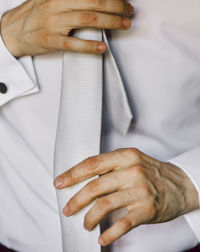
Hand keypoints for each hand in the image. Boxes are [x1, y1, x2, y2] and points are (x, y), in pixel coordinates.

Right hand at [0, 0, 132, 57]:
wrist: (14, 29)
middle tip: (129, 10)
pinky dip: (91, 46)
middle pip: (96, 1)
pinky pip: (75, 44)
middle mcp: (58, 2)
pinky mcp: (52, 40)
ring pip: (90, 20)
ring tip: (124, 24)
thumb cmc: (37, 11)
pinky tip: (103, 47)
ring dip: (112, 22)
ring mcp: (54, 22)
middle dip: (118, 5)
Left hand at [53, 148, 198, 245]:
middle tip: (68, 209)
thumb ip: (111, 165)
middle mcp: (132, 172)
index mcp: (126, 156)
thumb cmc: (151, 171)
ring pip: (104, 205)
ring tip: (85, 223)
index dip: (73, 174)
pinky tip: (102, 236)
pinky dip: (109, 233)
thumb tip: (82, 177)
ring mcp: (140, 191)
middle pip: (95, 187)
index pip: (93, 164)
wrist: (180, 184)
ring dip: (89, 217)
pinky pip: (122, 224)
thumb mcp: (132, 159)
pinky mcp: (147, 209)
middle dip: (76, 200)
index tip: (59, 183)